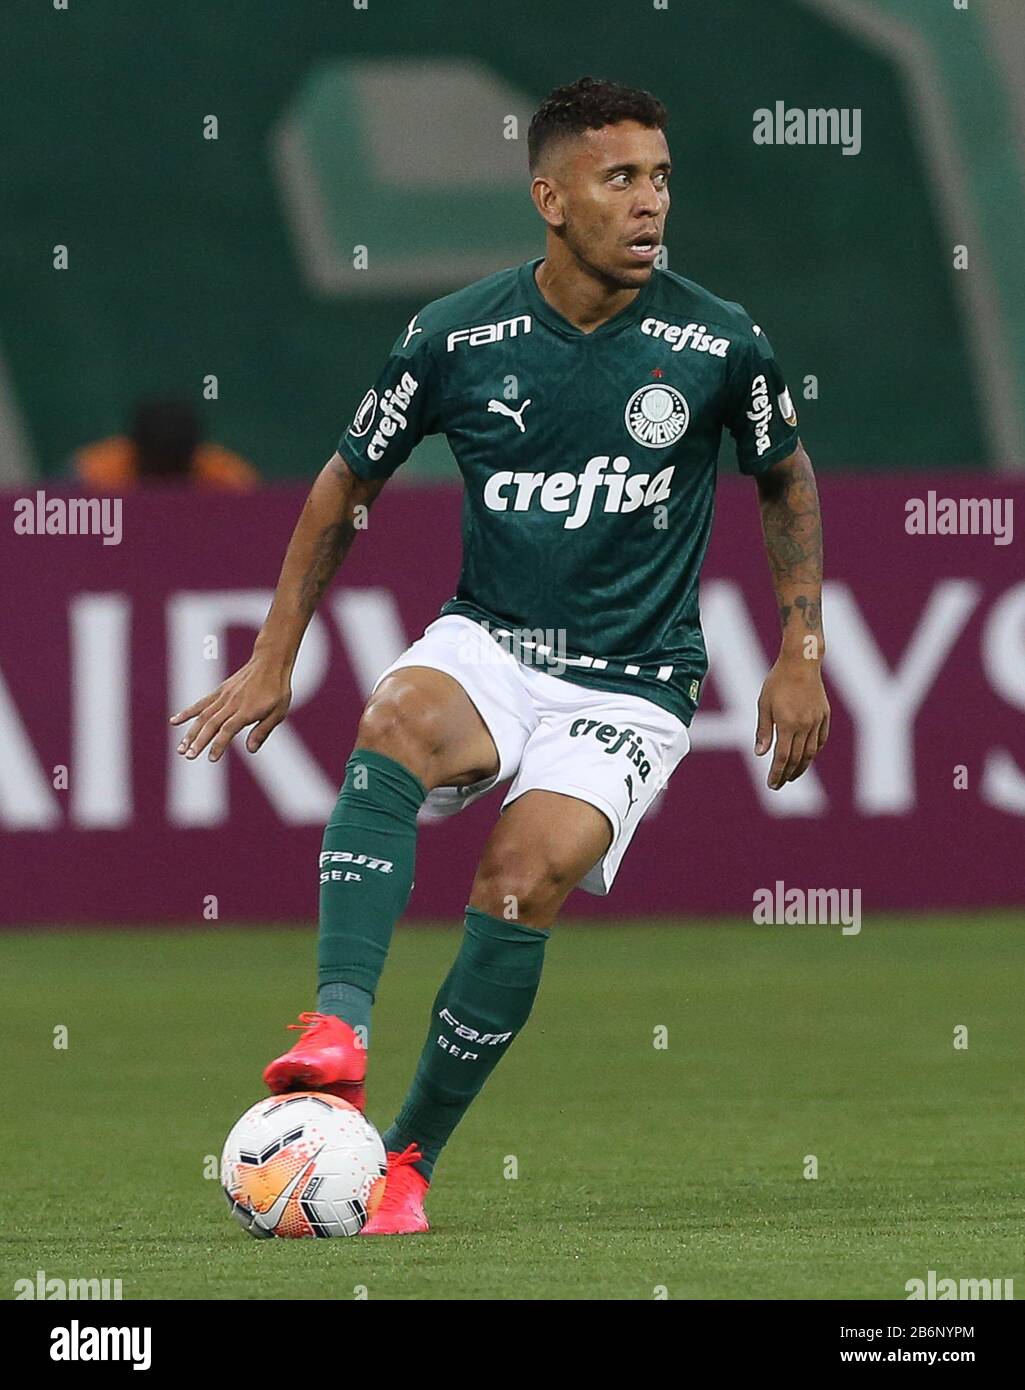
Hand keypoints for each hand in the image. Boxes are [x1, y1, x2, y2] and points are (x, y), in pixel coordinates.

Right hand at [169, 655, 292, 761]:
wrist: (270, 662)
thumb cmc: (277, 689)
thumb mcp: (278, 712)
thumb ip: (263, 731)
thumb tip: (251, 750)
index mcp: (246, 711)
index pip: (228, 730)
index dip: (219, 745)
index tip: (211, 758)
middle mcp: (232, 704)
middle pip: (211, 724)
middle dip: (199, 741)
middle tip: (189, 756)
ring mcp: (223, 696)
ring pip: (203, 716)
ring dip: (190, 732)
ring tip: (181, 748)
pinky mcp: (220, 691)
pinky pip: (201, 703)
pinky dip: (187, 712)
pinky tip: (175, 721)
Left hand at [755, 656, 829, 789]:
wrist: (801, 662)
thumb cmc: (777, 681)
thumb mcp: (764, 705)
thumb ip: (763, 730)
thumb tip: (760, 754)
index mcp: (787, 724)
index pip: (782, 758)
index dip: (777, 773)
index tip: (771, 785)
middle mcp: (804, 726)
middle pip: (797, 759)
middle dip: (787, 774)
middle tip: (779, 784)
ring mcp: (817, 721)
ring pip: (811, 752)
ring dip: (802, 767)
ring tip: (792, 775)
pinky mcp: (824, 715)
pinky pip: (821, 739)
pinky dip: (814, 751)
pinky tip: (807, 757)